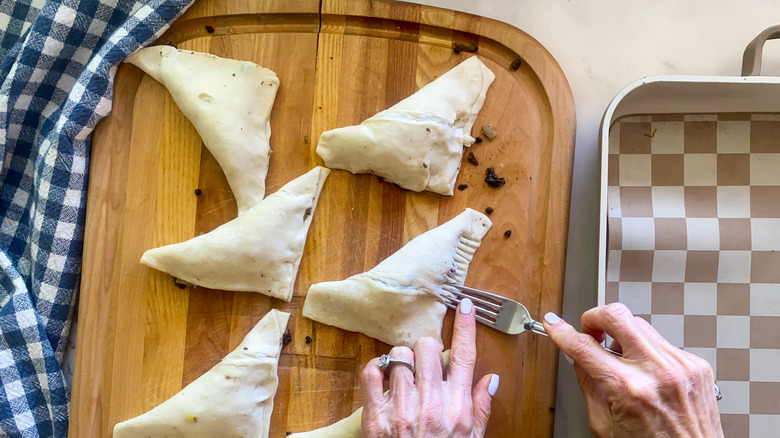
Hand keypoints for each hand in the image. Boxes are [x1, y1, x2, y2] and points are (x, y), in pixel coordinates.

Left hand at [359, 298, 499, 436]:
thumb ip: (480, 408)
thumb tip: (490, 379)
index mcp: (457, 408)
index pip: (464, 356)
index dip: (467, 327)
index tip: (466, 306)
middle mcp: (431, 404)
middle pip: (428, 348)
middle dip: (426, 351)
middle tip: (423, 365)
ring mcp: (402, 409)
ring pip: (399, 356)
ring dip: (401, 361)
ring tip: (403, 377)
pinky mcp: (376, 416)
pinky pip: (372, 373)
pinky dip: (375, 369)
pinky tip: (383, 379)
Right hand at [544, 303, 722, 437]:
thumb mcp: (604, 425)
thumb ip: (588, 384)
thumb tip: (576, 355)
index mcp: (629, 389)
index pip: (584, 347)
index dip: (562, 332)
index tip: (554, 324)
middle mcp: (657, 372)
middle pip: (617, 315)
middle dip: (594, 317)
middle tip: (590, 330)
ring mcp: (680, 365)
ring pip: (639, 323)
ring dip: (621, 334)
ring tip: (619, 356)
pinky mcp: (696, 364)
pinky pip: (661, 341)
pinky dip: (646, 350)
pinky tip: (644, 369)